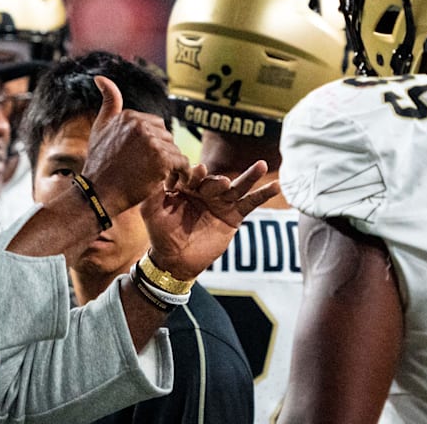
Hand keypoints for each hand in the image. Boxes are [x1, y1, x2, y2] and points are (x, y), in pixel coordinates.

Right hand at [81, 76, 189, 215]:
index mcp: (129, 116)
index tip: (144, 160)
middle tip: (152, 171)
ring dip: (171, 165)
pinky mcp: (161, 159)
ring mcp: (151, 141)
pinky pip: (182, 163)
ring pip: (174, 150)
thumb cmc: (99, 164)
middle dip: (162, 153)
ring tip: (160, 178)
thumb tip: (100, 76)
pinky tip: (173, 182)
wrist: (98, 193)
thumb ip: (108, 102)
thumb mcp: (100, 128)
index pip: (155, 126)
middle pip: (167, 137)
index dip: (152, 144)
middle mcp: (140, 124)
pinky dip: (182, 174)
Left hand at [140, 161, 278, 279]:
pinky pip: (250, 204)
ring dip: (250, 176)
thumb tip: (155, 172)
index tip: (198, 171)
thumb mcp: (151, 211)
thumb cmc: (160, 234)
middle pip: (216, 180)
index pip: (192, 175)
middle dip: (218, 181)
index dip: (195, 173)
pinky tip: (275, 186)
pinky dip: (263, 195)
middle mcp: (205, 191)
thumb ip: (153, 192)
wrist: (174, 260)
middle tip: (221, 183)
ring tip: (262, 165)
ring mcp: (221, 203)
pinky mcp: (233, 216)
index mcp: (186, 186)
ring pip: (237, 186)